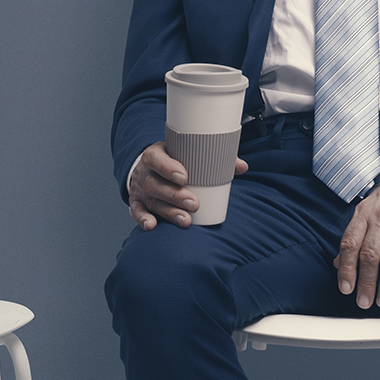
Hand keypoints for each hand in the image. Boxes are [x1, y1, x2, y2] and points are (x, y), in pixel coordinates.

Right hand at [128, 141, 247, 229]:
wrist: (147, 168)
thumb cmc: (174, 161)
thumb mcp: (187, 154)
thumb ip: (214, 158)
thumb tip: (242, 167)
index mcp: (155, 155)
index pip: (156, 159)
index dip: (167, 167)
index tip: (184, 177)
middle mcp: (145, 173)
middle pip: (155, 184)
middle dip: (175, 195)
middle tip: (194, 204)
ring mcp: (140, 190)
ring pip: (152, 201)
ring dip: (168, 212)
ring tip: (185, 220)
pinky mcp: (136, 203)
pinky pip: (137, 212)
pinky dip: (144, 219)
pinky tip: (153, 226)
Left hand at [334, 154, 379, 308]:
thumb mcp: (372, 206)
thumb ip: (357, 233)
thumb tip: (340, 261)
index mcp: (364, 212)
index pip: (349, 243)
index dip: (346, 269)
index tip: (346, 289)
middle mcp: (379, 215)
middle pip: (367, 254)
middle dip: (365, 282)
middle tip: (364, 302)